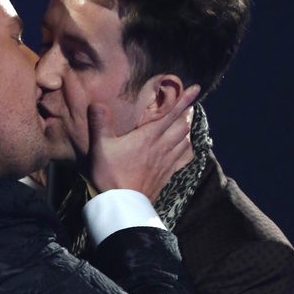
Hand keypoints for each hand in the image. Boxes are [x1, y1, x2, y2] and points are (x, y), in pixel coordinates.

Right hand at [87, 84, 199, 200]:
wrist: (122, 205)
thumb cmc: (110, 175)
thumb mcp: (100, 148)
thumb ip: (100, 124)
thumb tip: (97, 104)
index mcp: (148, 137)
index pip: (171, 114)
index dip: (184, 100)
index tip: (196, 88)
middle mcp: (162, 147)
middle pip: (182, 126)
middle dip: (187, 112)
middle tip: (189, 103)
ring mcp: (167, 162)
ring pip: (185, 141)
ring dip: (188, 128)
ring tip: (188, 120)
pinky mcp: (167, 175)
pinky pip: (184, 158)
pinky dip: (187, 148)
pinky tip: (186, 147)